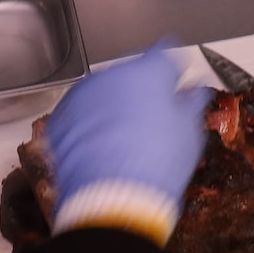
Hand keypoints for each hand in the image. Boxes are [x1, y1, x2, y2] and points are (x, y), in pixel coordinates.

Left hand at [44, 40, 211, 237]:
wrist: (111, 198)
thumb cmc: (156, 166)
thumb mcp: (189, 132)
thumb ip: (190, 103)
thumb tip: (193, 92)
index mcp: (147, 71)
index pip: (163, 54)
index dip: (171, 69)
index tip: (174, 81)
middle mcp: (111, 75)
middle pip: (129, 72)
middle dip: (139, 88)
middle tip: (150, 116)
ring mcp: (82, 96)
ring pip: (102, 92)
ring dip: (112, 105)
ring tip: (125, 136)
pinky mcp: (60, 118)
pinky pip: (80, 113)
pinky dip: (89, 123)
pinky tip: (102, 144)